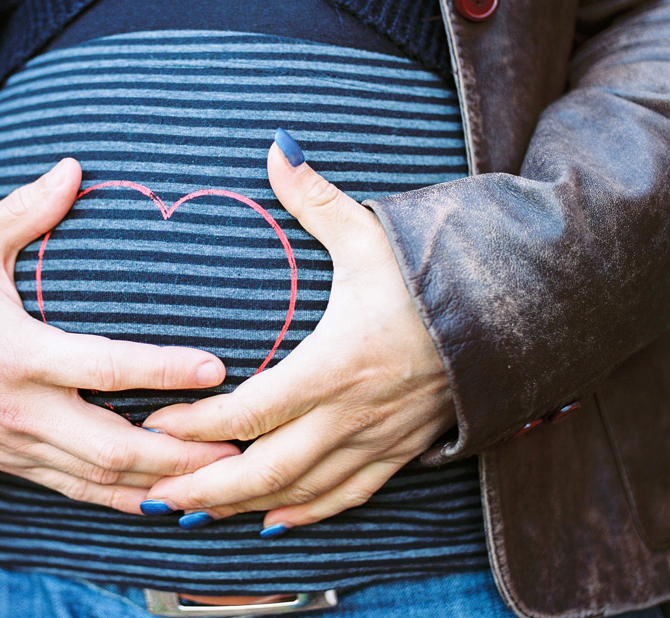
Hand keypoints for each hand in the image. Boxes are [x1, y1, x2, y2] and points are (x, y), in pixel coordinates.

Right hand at [0, 159, 238, 514]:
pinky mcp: (19, 463)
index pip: (105, 367)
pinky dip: (125, 502)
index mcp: (22, 353)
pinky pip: (79, 493)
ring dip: (163, 485)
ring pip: (102, 479)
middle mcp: (27, 409)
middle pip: (115, 445)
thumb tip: (74, 167)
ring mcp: (23, 444)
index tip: (217, 368)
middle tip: (239, 444)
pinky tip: (166, 503)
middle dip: (181, 452)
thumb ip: (27, 210)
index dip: (163, 369)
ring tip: (220, 479)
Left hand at [141, 134, 456, 532]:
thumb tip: (276, 146)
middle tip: (155, 499)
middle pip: (267, 468)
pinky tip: (274, 522)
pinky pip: (349, 496)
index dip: (197, 422)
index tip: (153, 424)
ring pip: (303, 492)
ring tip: (196, 517)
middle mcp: (354, 412)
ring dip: (246, 508)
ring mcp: (379, 438)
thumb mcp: (371, 232)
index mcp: (338, 361)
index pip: (250, 407)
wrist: (516, 311)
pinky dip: (307, 513)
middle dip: (206, 488)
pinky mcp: (401, 449)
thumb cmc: (437, 271)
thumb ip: (315, 197)